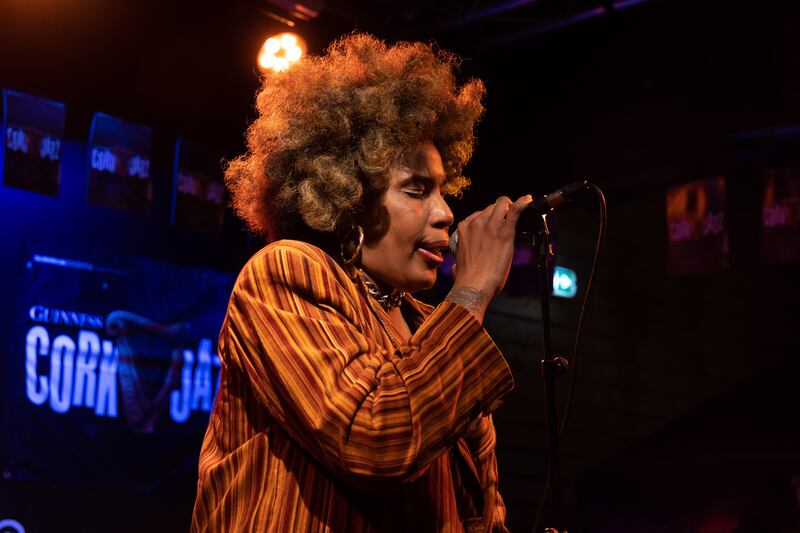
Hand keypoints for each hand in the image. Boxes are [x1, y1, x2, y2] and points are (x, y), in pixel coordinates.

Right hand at [446, 194, 532, 321]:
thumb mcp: (458, 265)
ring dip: (510, 209)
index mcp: (464, 228)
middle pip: (491, 207)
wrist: (474, 285)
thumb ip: (458, 262)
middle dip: (500, 213)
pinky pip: (516, 210)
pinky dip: (523, 203)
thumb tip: (456, 268)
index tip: (494, 227)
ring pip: (503, 204)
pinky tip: (528, 200)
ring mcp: (490, 225)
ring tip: (516, 217)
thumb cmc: (467, 279)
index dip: (488, 219)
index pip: (479, 214)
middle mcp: (476, 223)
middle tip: (507, 223)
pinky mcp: (505, 231)